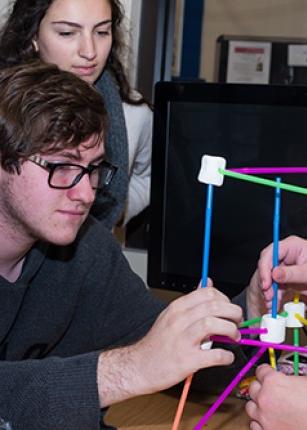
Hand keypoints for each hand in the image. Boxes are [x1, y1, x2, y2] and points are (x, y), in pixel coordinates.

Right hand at [97, 287, 241, 405]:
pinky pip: (214, 355)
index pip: (207, 293)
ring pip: (213, 324)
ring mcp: (182, 340)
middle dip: (233, 313)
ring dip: (231, 330)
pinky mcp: (186, 360)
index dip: (224, 299)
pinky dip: (226, 356)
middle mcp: (179, 320)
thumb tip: (207, 282)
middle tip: (237, 321)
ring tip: (234, 336)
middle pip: (214, 307)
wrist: (139, 366)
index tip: (228, 308)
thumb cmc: (157, 343)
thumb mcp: (171, 315)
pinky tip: (227, 357)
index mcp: (177, 308)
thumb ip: (191, 300)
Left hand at [246, 364, 306, 429]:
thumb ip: (292, 378)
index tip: (268, 373)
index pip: (260, 370)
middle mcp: (264, 398)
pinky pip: (254, 425)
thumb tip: (291, 378)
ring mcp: (264, 416)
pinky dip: (259, 422)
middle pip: (253, 387)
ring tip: (268, 405)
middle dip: (261, 387)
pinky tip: (268, 420)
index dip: (266, 371)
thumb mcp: (304, 381)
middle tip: (270, 390)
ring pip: (250, 407)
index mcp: (272, 382)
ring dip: (257, 405)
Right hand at [247, 236, 306, 315]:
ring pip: (269, 278)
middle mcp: (285, 255)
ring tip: (271, 303)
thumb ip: (292, 273)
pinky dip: (273, 296)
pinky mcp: (285, 277)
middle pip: (267, 266)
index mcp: (291, 246)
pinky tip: (273, 304)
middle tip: (268, 296)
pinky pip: (275, 286)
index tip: (266, 283)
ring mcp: (284, 266)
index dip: (265, 268)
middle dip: (266, 283)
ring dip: (268, 292)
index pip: (271, 253)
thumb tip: (275, 274)